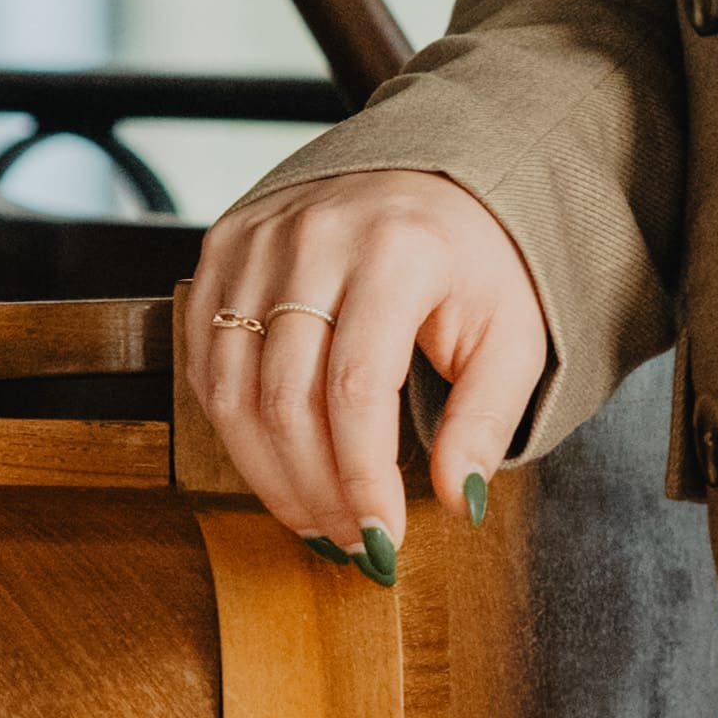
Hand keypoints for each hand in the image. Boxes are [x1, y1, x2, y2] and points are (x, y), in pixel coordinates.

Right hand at [176, 167, 557, 575]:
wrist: (432, 176)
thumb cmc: (474, 261)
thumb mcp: (511, 336)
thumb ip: (485, 419)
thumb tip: (456, 499)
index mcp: (398, 251)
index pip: (357, 389)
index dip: (361, 478)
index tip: (380, 537)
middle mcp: (316, 237)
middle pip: (286, 397)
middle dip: (315, 490)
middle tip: (349, 542)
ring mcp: (259, 239)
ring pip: (233, 389)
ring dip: (268, 473)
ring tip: (312, 516)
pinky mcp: (222, 246)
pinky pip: (206, 360)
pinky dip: (234, 426)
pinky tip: (275, 460)